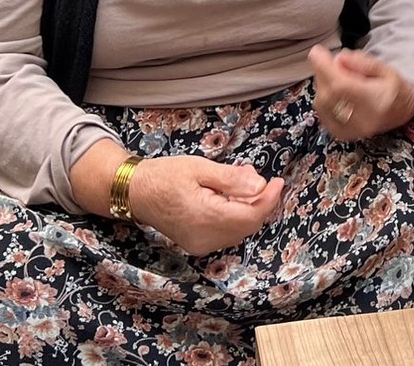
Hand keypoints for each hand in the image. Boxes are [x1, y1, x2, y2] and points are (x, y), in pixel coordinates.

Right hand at [70, 141, 283, 256]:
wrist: (134, 193)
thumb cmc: (164, 176)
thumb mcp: (200, 168)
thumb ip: (231, 179)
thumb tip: (260, 186)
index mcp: (205, 218)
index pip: (251, 215)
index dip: (269, 199)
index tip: (278, 182)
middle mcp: (204, 238)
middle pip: (247, 225)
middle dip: (258, 201)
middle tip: (255, 175)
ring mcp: (200, 245)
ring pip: (238, 230)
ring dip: (246, 207)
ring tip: (240, 180)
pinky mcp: (196, 244)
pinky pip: (225, 233)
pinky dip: (234, 215)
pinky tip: (228, 195)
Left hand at [308, 45, 413, 141]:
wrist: (403, 114)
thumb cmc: (396, 90)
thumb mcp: (387, 69)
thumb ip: (363, 62)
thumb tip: (339, 58)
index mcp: (376, 103)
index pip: (341, 86)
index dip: (325, 68)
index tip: (317, 52)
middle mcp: (361, 121)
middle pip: (329, 94)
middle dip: (323, 73)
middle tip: (330, 61)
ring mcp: (349, 131)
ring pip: (322, 104)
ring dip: (322, 84)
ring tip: (337, 75)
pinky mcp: (341, 134)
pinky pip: (322, 113)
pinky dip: (322, 97)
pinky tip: (333, 90)